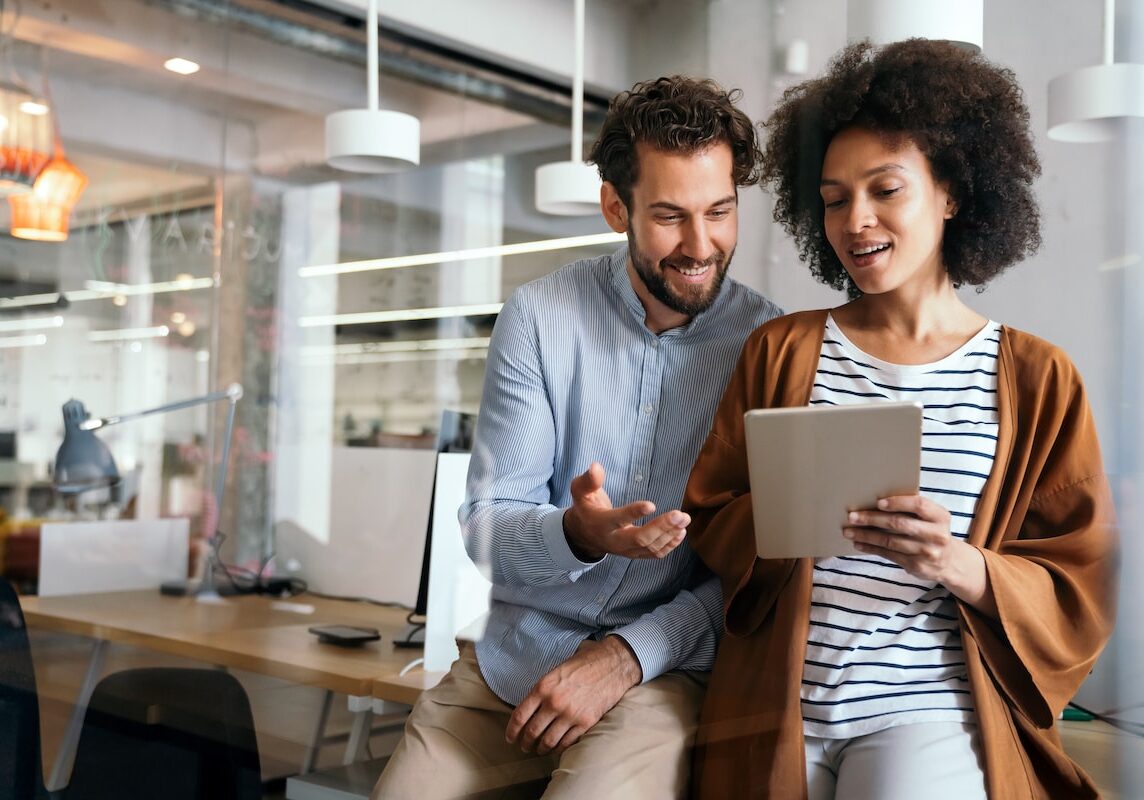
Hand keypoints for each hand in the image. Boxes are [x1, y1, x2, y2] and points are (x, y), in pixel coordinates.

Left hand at [505, 636, 641, 755]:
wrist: (612, 665)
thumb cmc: (583, 664)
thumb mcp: (556, 670)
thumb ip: (542, 690)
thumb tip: (530, 708)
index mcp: (543, 687)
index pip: (520, 716)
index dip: (512, 731)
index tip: (510, 738)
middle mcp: (554, 702)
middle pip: (532, 732)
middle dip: (525, 743)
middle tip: (524, 746)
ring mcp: (570, 714)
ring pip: (548, 741)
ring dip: (541, 749)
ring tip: (539, 750)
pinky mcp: (585, 722)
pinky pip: (567, 742)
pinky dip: (558, 748)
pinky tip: (556, 748)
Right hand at [562, 462, 688, 560]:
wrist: (584, 535)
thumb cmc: (586, 507)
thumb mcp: (580, 491)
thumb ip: (588, 480)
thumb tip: (596, 466)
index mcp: (600, 523)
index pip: (617, 520)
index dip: (634, 513)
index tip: (652, 504)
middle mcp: (614, 540)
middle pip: (640, 539)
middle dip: (662, 527)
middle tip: (680, 515)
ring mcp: (625, 550)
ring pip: (650, 547)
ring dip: (670, 534)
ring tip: (684, 519)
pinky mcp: (634, 554)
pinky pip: (654, 554)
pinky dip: (669, 545)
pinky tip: (680, 533)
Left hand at [844, 495, 995, 616]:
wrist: (948, 561)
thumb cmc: (931, 531)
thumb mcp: (931, 518)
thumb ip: (912, 510)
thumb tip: (874, 501)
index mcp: (940, 516)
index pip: (919, 505)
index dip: (898, 503)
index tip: (878, 502)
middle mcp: (936, 535)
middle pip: (899, 524)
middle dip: (872, 519)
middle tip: (852, 516)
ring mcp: (927, 552)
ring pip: (890, 541)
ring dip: (866, 535)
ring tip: (849, 531)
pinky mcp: (916, 566)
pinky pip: (889, 554)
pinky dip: (871, 548)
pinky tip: (859, 543)